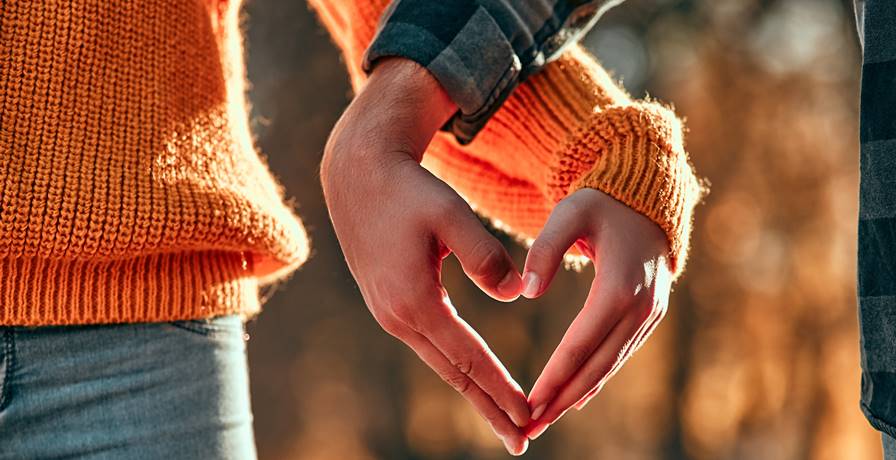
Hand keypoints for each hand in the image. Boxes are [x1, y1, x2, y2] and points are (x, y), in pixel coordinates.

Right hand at [321, 58, 530, 454]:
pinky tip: (474, 379)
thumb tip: (515, 294)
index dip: (500, 388)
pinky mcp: (390, 305)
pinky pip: (431, 347)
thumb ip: (485, 255)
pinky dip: (457, 368)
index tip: (529, 414)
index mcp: (414, 300)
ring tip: (504, 419)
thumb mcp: (450, 214)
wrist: (359, 175)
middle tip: (521, 441)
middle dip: (488, 409)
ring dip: (474, 392)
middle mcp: (397, 317)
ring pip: (441, 364)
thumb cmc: (409, 190)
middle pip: (452, 374)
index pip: (468, 357)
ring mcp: (389, 314)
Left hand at [521, 188, 672, 439]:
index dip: (555, 376)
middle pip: (597, 365)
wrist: (647, 196)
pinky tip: (575, 398)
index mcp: (620, 286)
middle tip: (529, 427)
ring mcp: (650, 314)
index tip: (529, 402)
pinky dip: (597, 378)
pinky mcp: (650, 315)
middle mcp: (641, 307)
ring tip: (544, 420)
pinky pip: (620, 354)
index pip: (581, 342)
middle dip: (562, 400)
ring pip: (610, 365)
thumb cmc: (602, 202)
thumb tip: (526, 292)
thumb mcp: (570, 212)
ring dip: (577, 395)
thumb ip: (544, 249)